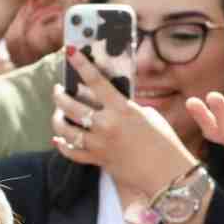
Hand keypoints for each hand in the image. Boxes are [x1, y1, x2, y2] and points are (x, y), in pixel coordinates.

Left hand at [52, 46, 198, 197]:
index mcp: (122, 109)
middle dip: (60, 95)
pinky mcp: (96, 159)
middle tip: (58, 90)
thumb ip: (123, 107)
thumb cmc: (162, 141)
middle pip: (71, 106)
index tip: (69, 51)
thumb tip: (106, 100)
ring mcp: (99, 144)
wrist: (165, 173)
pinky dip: (62, 144)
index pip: (96, 82)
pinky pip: (71, 151)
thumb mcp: (146, 115)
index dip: (81, 65)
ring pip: (64, 129)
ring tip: (57, 112)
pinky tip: (58, 138)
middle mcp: (107, 125)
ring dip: (57, 119)